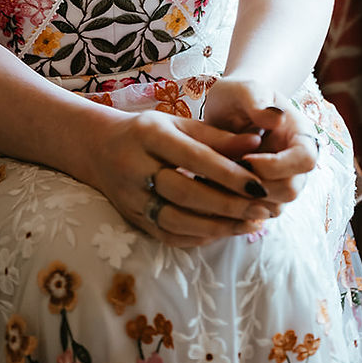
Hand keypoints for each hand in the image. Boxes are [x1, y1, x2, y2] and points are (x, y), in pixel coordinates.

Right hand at [86, 109, 275, 248]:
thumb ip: (217, 136)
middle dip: (228, 205)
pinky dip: (198, 237)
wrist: (99, 147)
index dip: (228, 174)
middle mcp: (135, 167)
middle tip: (262, 209)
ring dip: (217, 226)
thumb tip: (256, 143)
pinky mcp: (131, 218)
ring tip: (250, 224)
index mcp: (149, 135)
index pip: (194, 158)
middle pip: (185, 193)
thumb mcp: (180, 125)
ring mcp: (130, 197)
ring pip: (176, 220)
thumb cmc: (149, 132)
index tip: (260, 185)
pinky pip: (167, 235)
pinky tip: (224, 232)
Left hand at [203, 77, 318, 213]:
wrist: (227, 110)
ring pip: (273, 207)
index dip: (277, 165)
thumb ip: (257, 101)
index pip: (305, 160)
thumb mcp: (244, 90)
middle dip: (257, 185)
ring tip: (215, 177)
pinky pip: (255, 213)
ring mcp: (282, 182)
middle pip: (291, 190)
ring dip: (242, 198)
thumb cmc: (237, 96)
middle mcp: (296, 164)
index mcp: (300, 135)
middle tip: (225, 171)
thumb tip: (276, 116)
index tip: (245, 158)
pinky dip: (233, 206)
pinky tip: (214, 187)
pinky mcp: (264, 197)